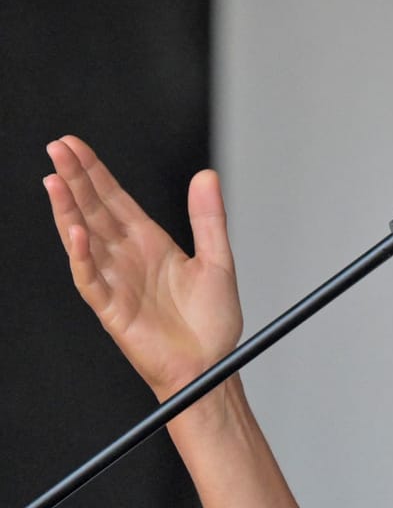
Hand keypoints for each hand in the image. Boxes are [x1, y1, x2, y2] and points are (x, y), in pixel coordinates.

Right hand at [43, 135, 244, 399]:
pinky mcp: (112, 309)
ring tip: (55, 180)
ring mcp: (116, 281)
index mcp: (150, 242)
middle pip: (94, 210)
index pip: (115, 199)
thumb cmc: (211, 321)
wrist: (210, 367)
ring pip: (84, 239)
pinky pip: (91, 279)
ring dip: (68, 210)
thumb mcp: (218, 260)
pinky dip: (81, 256)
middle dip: (75, 179)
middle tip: (57, 147)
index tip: (75, 145)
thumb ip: (209, 218)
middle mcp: (128, 257)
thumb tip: (207, 175)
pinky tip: (75, 232)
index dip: (95, 172)